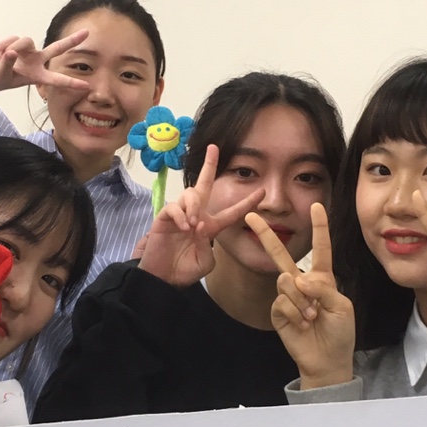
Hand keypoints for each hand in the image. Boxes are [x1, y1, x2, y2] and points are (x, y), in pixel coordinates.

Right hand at [0, 28, 89, 92]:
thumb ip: (6, 66)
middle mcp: (36, 61)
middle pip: (57, 48)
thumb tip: (11, 53)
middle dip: (72, 40)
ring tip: (2, 54)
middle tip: (87, 32)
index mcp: (36, 75)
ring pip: (26, 41)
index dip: (71, 83)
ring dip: (13, 46)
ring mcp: (28, 51)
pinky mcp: (18, 43)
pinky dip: (3, 44)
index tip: (86, 86)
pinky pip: (13, 38)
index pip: (56, 79)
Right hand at [138, 144, 264, 285]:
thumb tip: (202, 226)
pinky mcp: (165, 217)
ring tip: (193, 224)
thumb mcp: (206, 262)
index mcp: (211, 226)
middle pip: (204, 184)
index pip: (232, 211)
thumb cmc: (185, 270)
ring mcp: (180, 214)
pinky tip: (183, 227)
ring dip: (194, 206)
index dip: (247, 202)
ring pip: (190, 194)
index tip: (262, 192)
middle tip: (214, 148)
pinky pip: (174, 207)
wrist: (163, 278)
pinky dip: (181, 215)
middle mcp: (197, 215)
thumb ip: (208, 246)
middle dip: (209, 165)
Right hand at [247, 203, 355, 388]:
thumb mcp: (341, 307)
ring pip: (286, 282)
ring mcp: (288, 297)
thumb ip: (322, 289)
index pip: (321, 248)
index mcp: (322, 278)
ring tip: (312, 318)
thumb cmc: (340, 332)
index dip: (319, 227)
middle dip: (266, 234)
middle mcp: (302, 283)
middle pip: (282, 254)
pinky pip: (281, 303)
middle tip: (251, 216)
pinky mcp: (278, 311)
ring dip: (301, 302)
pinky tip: (302, 325)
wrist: (327, 359)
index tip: (317, 205)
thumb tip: (298, 279)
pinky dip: (294, 314)